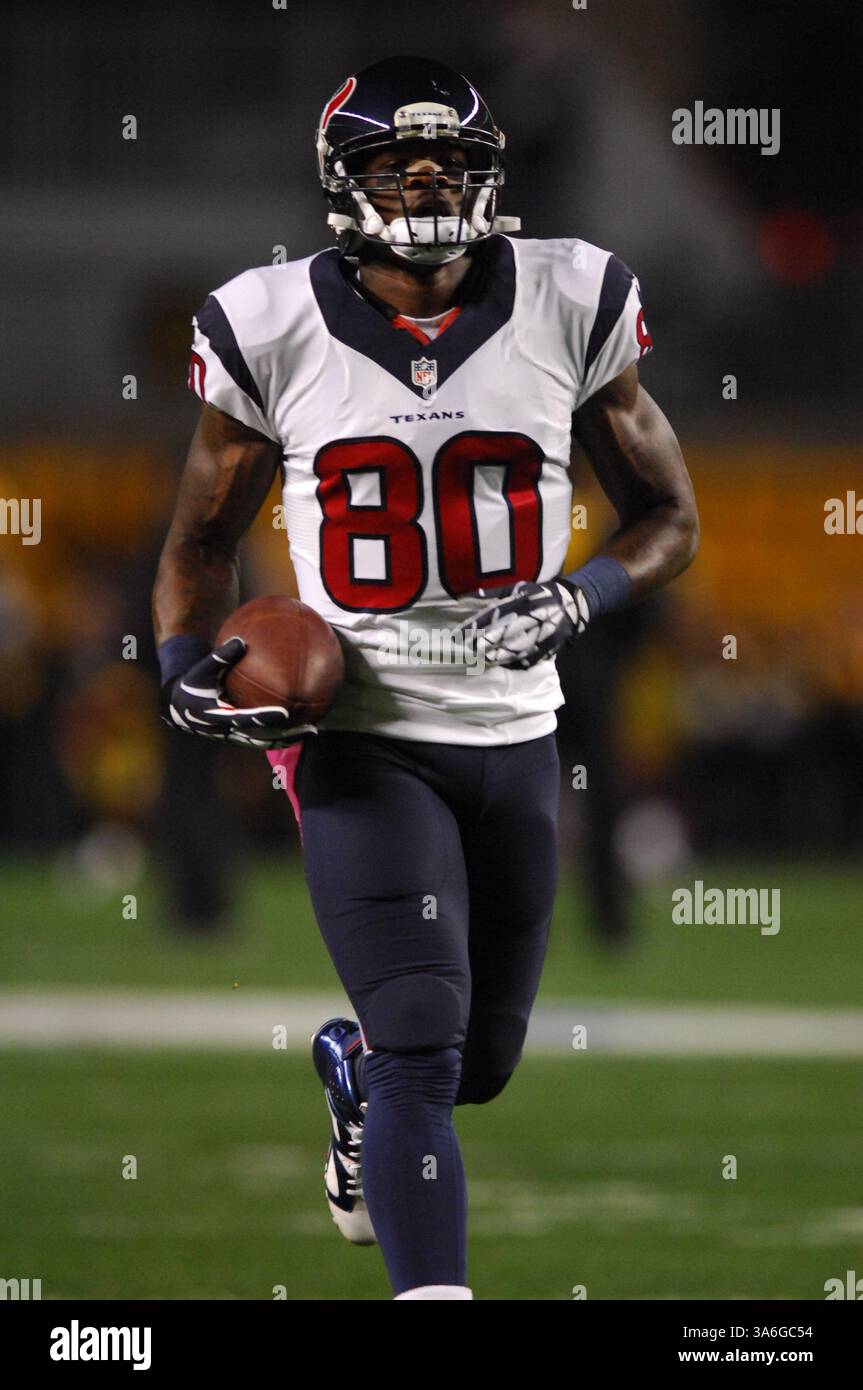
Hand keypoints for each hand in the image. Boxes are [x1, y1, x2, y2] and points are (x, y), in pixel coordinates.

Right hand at [160, 638, 315, 747]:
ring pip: (265, 741)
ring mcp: (234, 737)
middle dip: (286, 734)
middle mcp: (229, 731)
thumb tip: (241, 639)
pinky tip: (298, 726)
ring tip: (311, 731)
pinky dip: (280, 734)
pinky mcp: (238, 737)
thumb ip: (220, 656)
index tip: (285, 712)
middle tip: (309, 727)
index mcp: (219, 716)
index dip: (266, 717)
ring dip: (288, 738)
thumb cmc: (192, 684)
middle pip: (263, 737)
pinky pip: (262, 738)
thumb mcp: (201, 669)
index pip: (246, 719)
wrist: (178, 709)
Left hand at [455, 578, 589, 669]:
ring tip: (484, 659)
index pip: (496, 614)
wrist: (573, 604)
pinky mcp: (551, 646)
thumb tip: (466, 598)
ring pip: (518, 647)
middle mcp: (533, 616)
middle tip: (471, 650)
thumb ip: (492, 594)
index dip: (478, 624)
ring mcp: (543, 632)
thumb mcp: (518, 588)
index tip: (462, 633)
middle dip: (488, 642)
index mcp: (523, 600)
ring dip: (501, 654)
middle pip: (507, 632)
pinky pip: (533, 657)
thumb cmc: (540, 594)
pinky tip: (505, 665)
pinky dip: (518, 661)